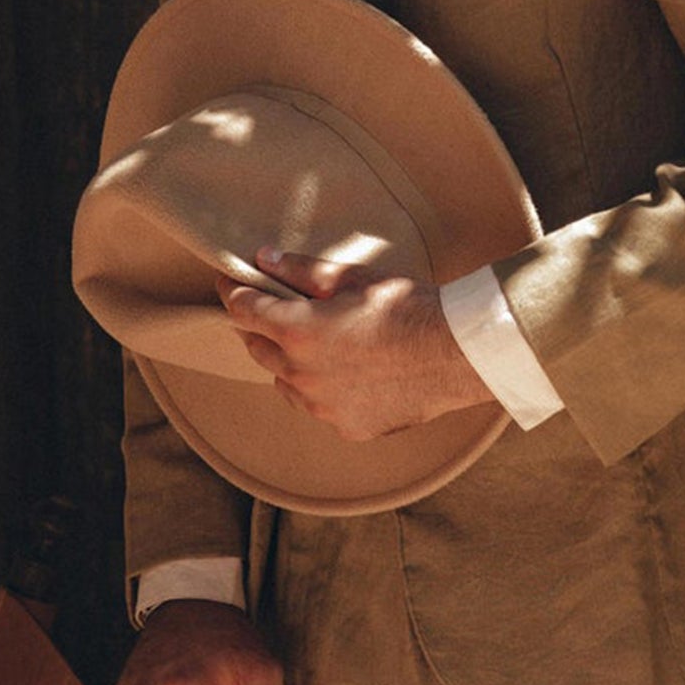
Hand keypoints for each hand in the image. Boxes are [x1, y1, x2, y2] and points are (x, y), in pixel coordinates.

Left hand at [216, 247, 490, 439]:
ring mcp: (322, 406)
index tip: (230, 281)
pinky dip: (321, 388)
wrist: (455, 353)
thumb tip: (262, 258)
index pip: (243, 309)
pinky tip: (347, 371)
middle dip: (259, 325)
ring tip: (316, 341)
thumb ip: (299, 269)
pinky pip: (318, 406)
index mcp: (296, 330)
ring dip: (289, 361)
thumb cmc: (406, 307)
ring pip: (286, 381)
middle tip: (272, 307)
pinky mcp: (346, 427)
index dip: (233, 290)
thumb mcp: (350, 276)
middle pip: (256, 347)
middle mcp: (300, 374)